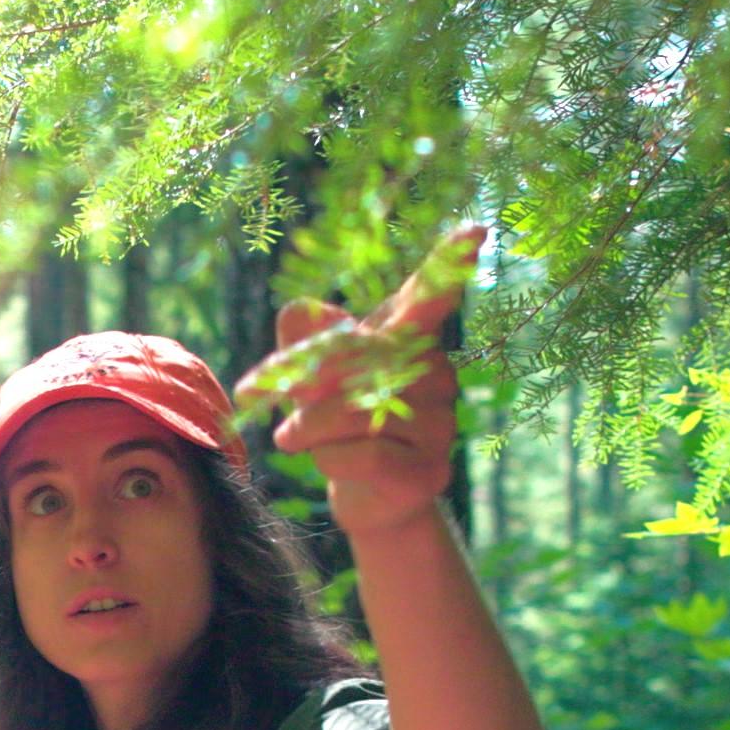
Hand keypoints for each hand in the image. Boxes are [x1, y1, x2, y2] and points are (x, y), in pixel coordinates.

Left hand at [244, 233, 476, 537]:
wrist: (366, 498)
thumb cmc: (335, 422)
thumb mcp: (308, 376)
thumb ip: (301, 340)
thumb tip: (298, 311)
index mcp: (409, 337)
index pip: (429, 294)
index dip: (450, 263)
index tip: (476, 231)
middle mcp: (435, 372)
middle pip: (360, 356)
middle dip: (301, 379)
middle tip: (254, 392)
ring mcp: (440, 423)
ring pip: (356, 410)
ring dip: (309, 427)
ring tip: (295, 437)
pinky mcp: (429, 470)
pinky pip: (366, 454)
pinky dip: (333, 461)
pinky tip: (336, 464)